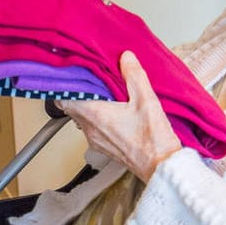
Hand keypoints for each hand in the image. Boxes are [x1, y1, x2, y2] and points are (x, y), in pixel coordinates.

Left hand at [59, 52, 182, 180]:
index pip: (64, 97)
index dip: (66, 84)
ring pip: (81, 118)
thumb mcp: (147, 100)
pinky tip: (112, 112)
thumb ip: (134, 75)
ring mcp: (96, 141)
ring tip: (102, 94)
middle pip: (71, 107)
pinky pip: (92, 129)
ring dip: (87, 106)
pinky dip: (96, 118)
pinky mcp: (104, 148)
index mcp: (95, 115)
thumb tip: (126, 58)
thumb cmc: (154, 140)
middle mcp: (90, 130)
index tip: (73, 74)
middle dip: (78, 93)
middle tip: (89, 80)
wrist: (162, 167)